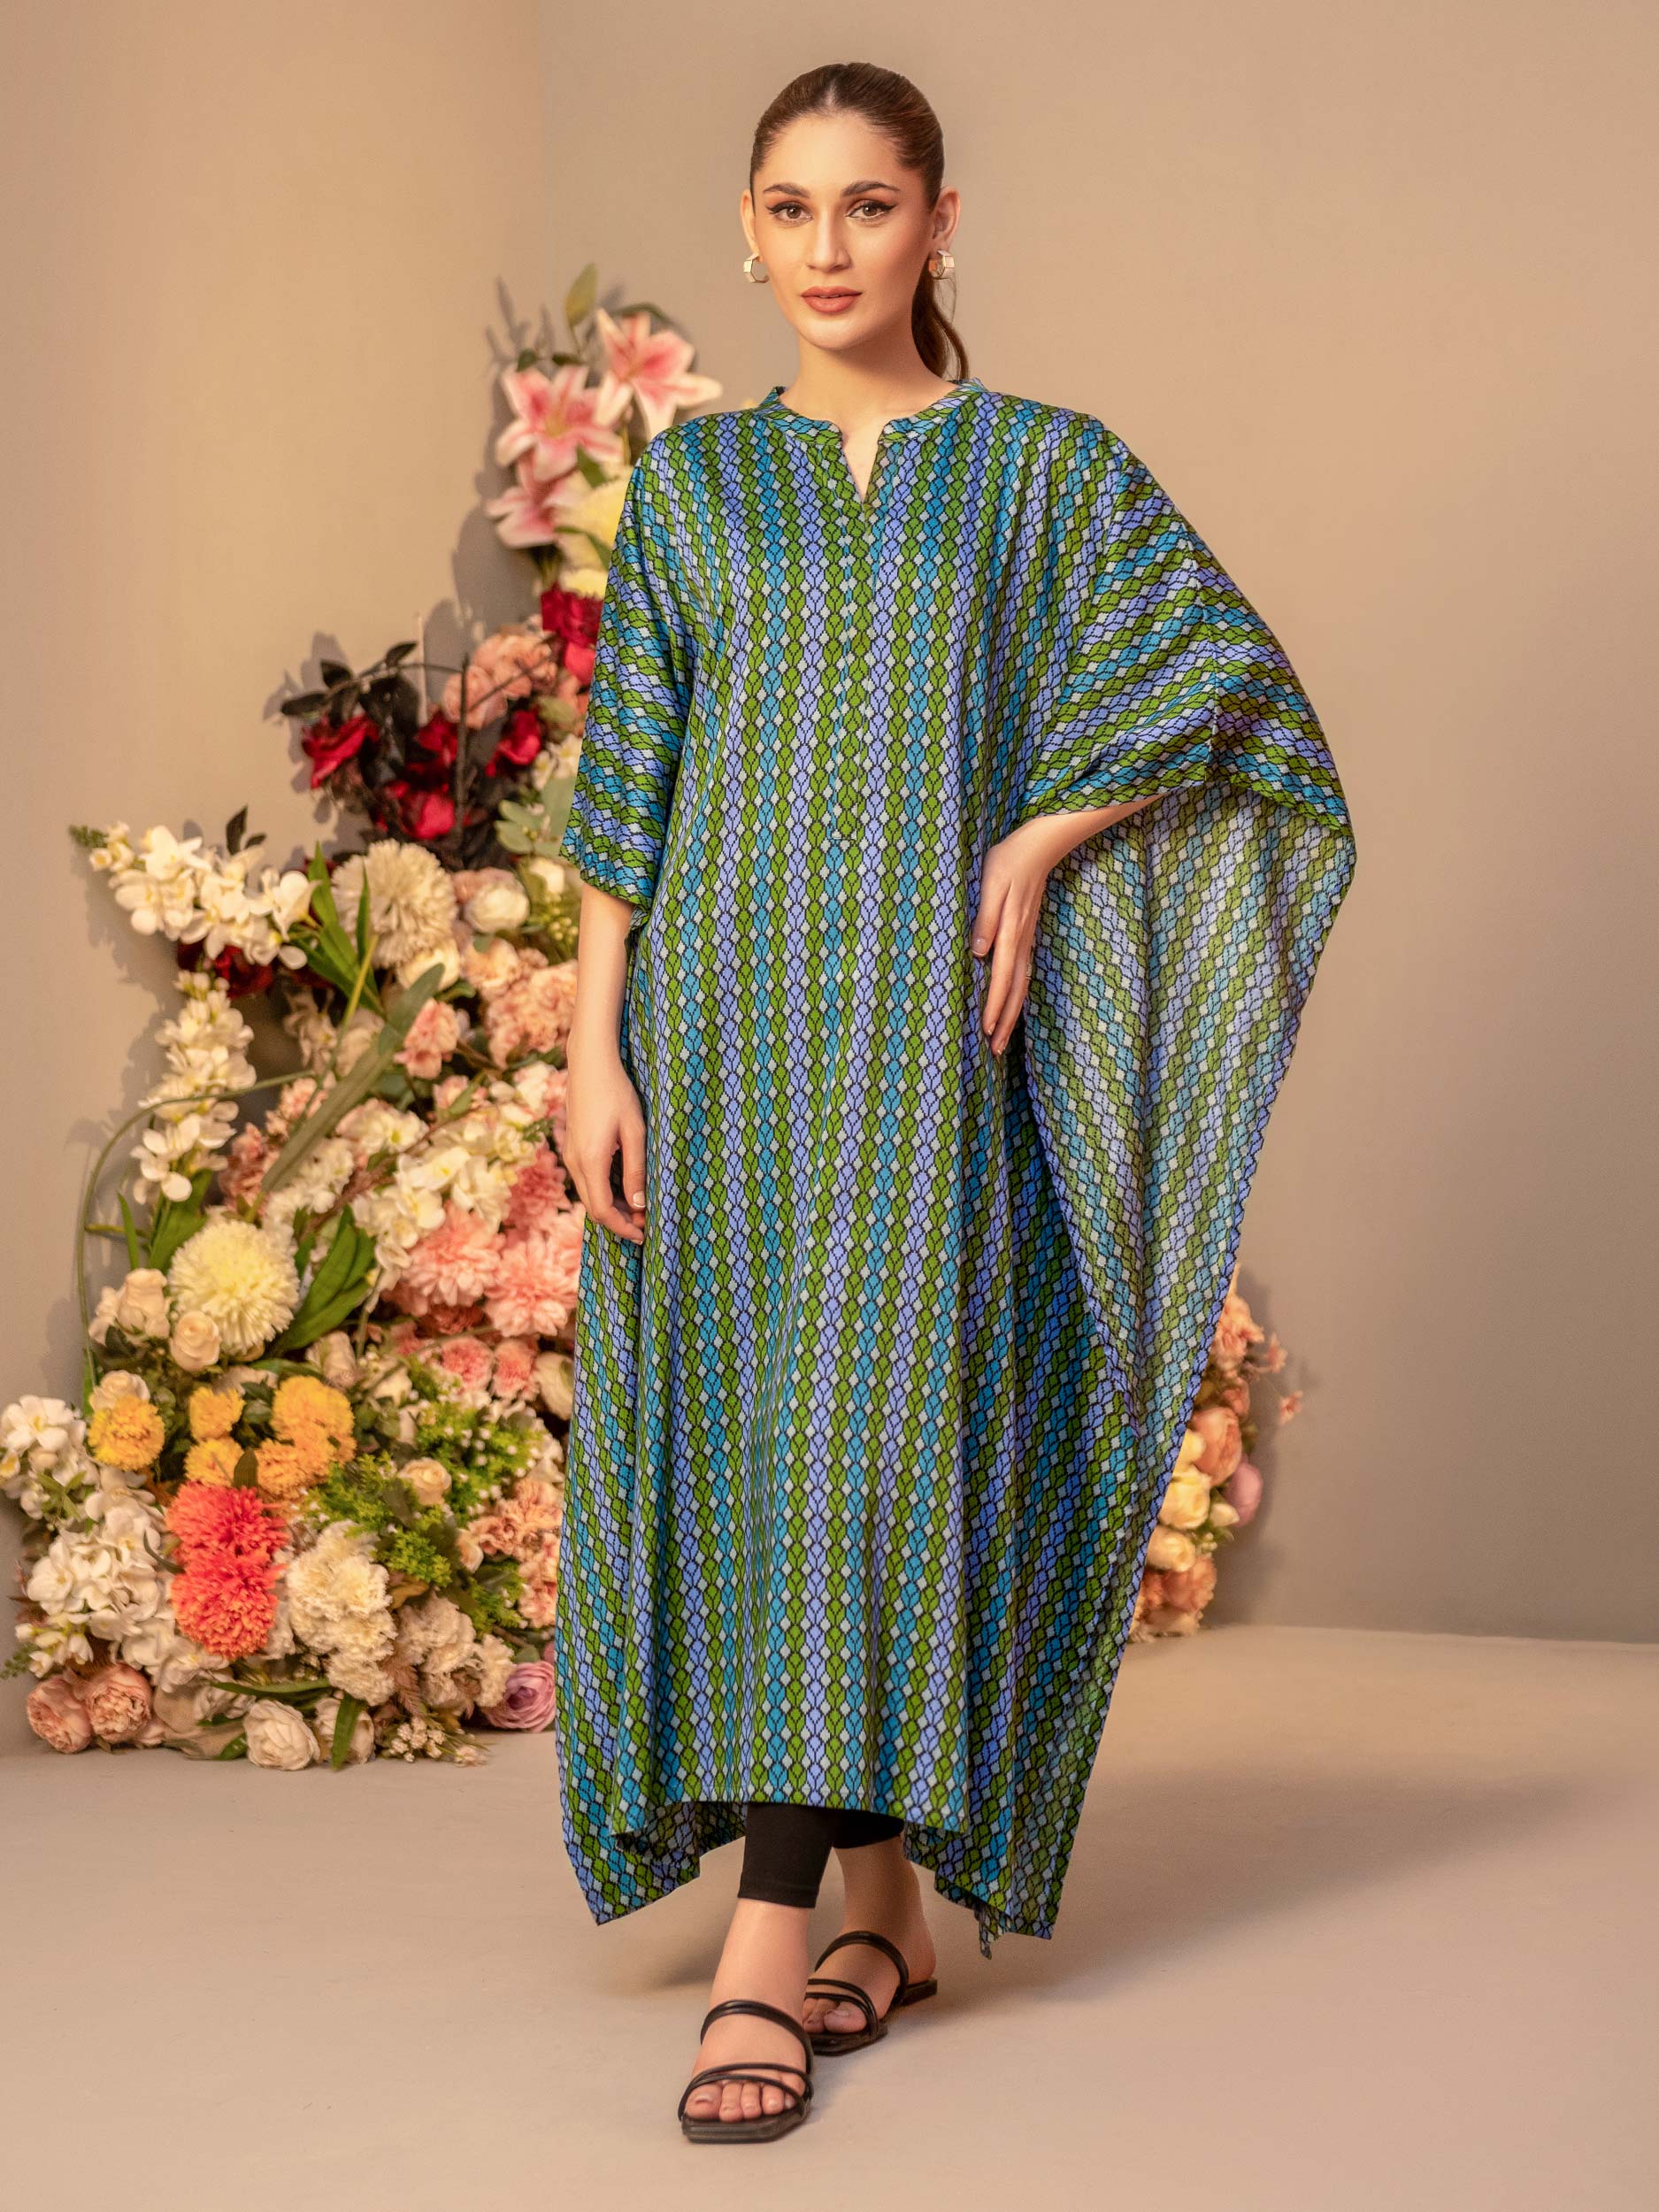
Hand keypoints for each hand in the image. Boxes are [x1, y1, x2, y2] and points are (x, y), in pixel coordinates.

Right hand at [564, 1042, 647, 1242]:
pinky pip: (586, 1181)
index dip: (622, 1228)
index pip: (603, 1211)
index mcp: (591, 1161)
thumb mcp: (635, 1131)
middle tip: (645, 1224)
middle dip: (618, 1222)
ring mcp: (570, 1155)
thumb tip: (639, 1204)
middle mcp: (575, 1162)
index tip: (643, 1235)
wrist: (590, 1064)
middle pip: (593, 1209)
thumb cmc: (617, 1093)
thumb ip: (637, 1169)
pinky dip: (604, 1192)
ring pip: (589, 1196)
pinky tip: (623, 1187)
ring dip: (612, 1207)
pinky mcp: (572, 1148)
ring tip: (638, 1207)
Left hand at [971, 822, 1056, 1055]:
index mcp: (1011, 932)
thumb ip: (986, 919)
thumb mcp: (992, 883)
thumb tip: (978, 953)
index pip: (1002, 978)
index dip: (994, 1007)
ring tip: (1001, 1036)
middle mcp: (1022, 940)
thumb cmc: (1010, 859)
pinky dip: (1017, 993)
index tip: (986, 1032)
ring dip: (1012, 1011)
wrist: (1041, 844)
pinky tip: (1011, 1001)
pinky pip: (1023, 971)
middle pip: (1015, 990)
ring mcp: (1027, 938)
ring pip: (1022, 983)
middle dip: (1005, 1021)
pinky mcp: (1027, 933)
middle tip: (994, 1050)